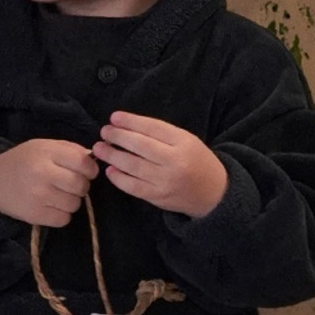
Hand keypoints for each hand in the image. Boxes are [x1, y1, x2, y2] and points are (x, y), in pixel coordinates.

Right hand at [0, 139, 98, 226]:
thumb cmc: (23, 161)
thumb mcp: (44, 146)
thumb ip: (70, 150)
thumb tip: (95, 160)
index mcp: (46, 153)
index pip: (84, 164)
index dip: (90, 169)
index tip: (86, 171)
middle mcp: (42, 173)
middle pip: (81, 186)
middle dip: (81, 186)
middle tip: (70, 184)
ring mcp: (38, 196)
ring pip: (75, 204)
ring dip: (71, 201)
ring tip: (58, 195)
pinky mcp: (34, 215)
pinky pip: (64, 220)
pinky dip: (62, 215)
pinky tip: (52, 206)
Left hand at [94, 112, 228, 217]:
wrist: (214, 194)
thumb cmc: (196, 162)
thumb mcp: (187, 141)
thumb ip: (161, 134)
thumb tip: (126, 126)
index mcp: (183, 142)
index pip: (152, 128)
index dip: (130, 121)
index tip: (114, 117)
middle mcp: (175, 160)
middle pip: (140, 145)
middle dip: (118, 136)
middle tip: (104, 131)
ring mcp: (165, 180)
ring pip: (133, 165)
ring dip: (112, 155)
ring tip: (99, 148)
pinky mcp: (158, 197)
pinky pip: (133, 186)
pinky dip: (118, 178)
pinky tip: (110, 170)